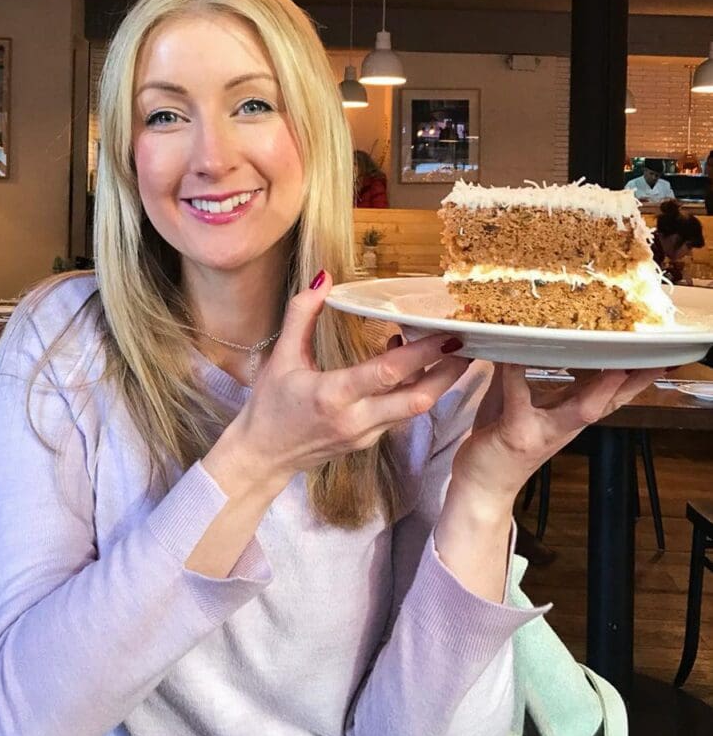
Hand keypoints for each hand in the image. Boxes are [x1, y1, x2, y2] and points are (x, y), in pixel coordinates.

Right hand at [208, 273, 469, 497]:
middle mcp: (356, 420)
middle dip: (449, 372)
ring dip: (438, 381)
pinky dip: (414, 390)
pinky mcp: (370, 441)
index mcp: (333, 396)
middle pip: (418, 398)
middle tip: (472, 344)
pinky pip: (401, 414)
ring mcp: (366, 435)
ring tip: (455, 352)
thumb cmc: (269, 405)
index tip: (449, 334)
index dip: (423, 354)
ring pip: (414, 409)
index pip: (388, 374)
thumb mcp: (279, 357)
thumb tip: (324, 279)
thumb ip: (301, 315)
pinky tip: (417, 366)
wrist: (263, 456)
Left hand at [451, 363, 662, 506]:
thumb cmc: (499, 443)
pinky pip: (520, 397)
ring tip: (614, 364)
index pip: (609, 394)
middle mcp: (564, 425)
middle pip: (608, 402)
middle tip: (652, 358)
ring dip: (600, 388)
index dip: (634, 378)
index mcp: (568, 416)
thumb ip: (526, 376)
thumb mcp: (517, 404)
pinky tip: (517, 354)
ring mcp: (543, 431)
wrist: (481, 488)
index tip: (656, 357)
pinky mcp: (516, 433)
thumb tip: (529, 339)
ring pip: (581, 409)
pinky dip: (518, 373)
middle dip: (632, 381)